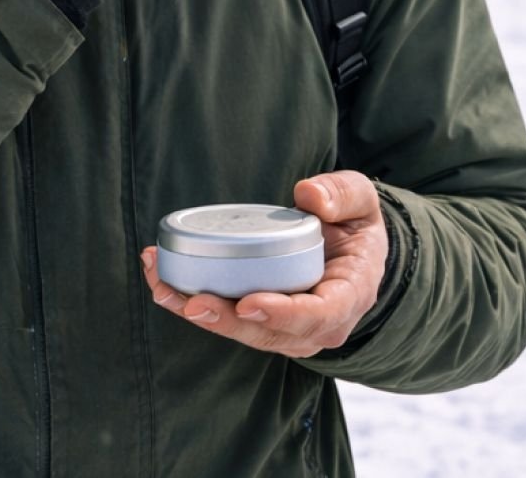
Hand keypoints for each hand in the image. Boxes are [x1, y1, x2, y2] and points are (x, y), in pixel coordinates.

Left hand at [142, 172, 389, 358]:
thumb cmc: (355, 227)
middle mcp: (320, 324)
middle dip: (227, 320)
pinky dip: (192, 303)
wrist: (351, 253)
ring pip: (242, 331)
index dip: (284, 313)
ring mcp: (289, 331)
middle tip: (191, 302)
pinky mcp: (262, 324)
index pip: (320, 314)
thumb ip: (342, 194)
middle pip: (270, 333)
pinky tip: (162, 282)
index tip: (249, 302)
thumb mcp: (362, 201)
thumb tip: (309, 195)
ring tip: (163, 286)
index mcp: (350, 295)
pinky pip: (228, 320)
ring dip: (199, 312)